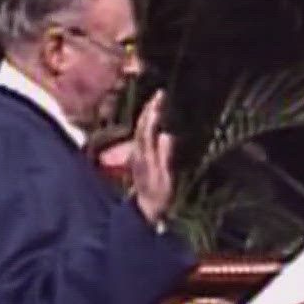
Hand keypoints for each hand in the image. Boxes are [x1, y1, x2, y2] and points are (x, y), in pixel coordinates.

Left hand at [128, 89, 174, 224]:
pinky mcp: (138, 157)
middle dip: (149, 108)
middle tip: (159, 93)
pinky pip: (141, 135)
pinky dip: (147, 124)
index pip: (147, 127)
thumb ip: (165, 157)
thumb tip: (167, 135)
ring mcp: (136, 154)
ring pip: (139, 129)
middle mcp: (137, 151)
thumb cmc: (159, 197)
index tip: (161, 96)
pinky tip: (153, 120)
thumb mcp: (165, 179)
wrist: (145, 210)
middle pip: (141, 125)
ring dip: (147, 114)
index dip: (153, 111)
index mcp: (144, 154)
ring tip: (157, 102)